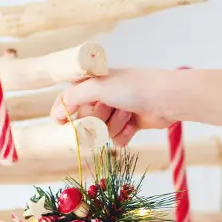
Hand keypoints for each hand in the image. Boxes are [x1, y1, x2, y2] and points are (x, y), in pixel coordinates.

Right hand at [51, 69, 176, 146]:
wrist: (166, 99)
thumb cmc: (133, 88)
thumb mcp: (98, 87)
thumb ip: (73, 98)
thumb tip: (55, 113)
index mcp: (94, 83)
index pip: (69, 97)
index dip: (63, 110)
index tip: (59, 123)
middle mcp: (104, 96)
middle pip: (86, 119)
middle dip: (97, 118)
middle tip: (109, 108)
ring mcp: (117, 111)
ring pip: (102, 131)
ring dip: (114, 124)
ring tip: (127, 113)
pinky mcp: (130, 124)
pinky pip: (116, 138)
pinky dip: (124, 134)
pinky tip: (134, 124)